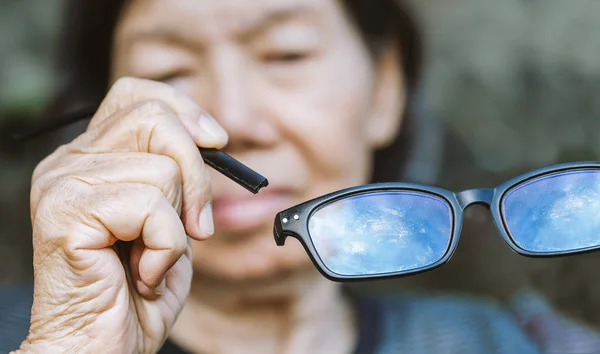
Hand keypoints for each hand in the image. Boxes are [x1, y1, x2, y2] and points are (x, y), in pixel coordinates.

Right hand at [17, 77, 227, 352]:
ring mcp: (63, 185)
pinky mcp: (66, 213)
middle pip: (155, 120)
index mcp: (92, 159)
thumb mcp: (171, 221)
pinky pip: (151, 207)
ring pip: (162, 169)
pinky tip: (142, 273)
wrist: (101, 348)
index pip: (138, 95)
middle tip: (196, 224)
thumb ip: (179, 176)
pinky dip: (166, 248)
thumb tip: (211, 138)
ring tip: (153, 259)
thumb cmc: (137, 293)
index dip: (185, 111)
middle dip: (197, 175)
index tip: (217, 144)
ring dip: (177, 227)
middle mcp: (70, 163)